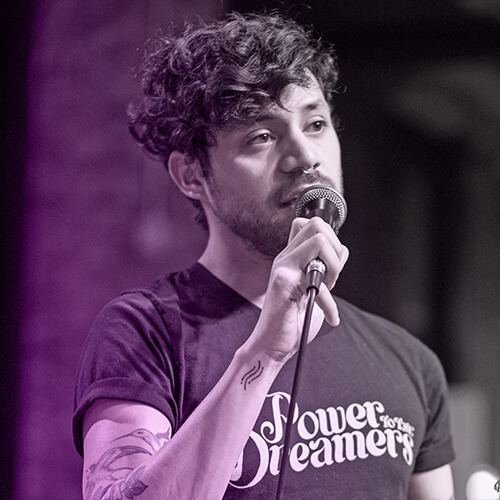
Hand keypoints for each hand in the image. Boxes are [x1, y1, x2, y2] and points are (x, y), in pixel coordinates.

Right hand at [249, 216, 348, 363]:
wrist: (271, 346)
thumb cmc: (291, 321)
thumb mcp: (314, 289)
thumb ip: (324, 269)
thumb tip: (341, 251)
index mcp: (291, 257)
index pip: (309, 224)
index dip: (331, 240)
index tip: (332, 265)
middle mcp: (285, 258)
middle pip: (316, 225)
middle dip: (335, 249)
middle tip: (331, 276)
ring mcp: (283, 268)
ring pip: (319, 240)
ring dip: (333, 266)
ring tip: (328, 289)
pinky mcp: (284, 283)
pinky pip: (317, 278)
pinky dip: (330, 302)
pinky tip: (330, 316)